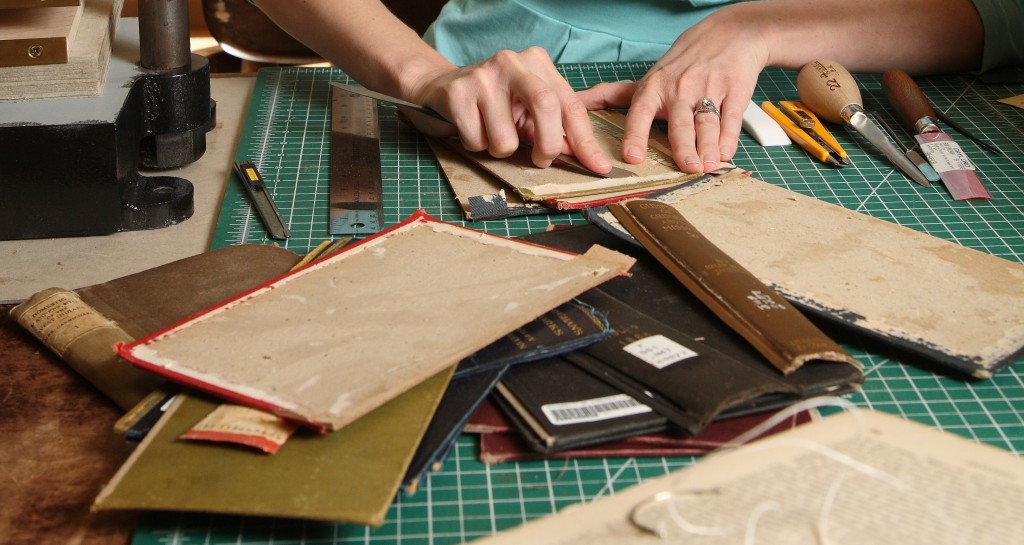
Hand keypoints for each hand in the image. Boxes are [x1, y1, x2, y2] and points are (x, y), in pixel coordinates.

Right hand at [407, 47, 611, 173]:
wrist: (440, 87)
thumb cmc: (493, 102)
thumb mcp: (527, 109)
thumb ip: (554, 128)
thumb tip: (581, 156)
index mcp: (537, 63)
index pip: (570, 104)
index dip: (585, 140)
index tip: (598, 167)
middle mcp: (512, 62)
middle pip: (545, 107)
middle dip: (548, 146)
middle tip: (540, 160)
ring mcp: (483, 76)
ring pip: (506, 139)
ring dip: (501, 150)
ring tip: (492, 133)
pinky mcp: (458, 93)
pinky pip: (478, 141)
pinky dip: (477, 146)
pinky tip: (472, 128)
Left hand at [577, 7, 767, 172]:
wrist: (728, 35)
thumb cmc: (681, 64)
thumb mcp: (647, 77)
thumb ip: (612, 95)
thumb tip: (575, 104)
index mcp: (654, 88)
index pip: (640, 112)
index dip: (636, 135)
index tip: (632, 157)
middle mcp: (680, 89)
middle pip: (680, 123)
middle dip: (683, 146)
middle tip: (687, 168)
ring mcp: (708, 90)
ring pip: (707, 123)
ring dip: (708, 147)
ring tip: (706, 166)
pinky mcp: (734, 91)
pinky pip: (731, 118)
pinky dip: (729, 138)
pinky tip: (724, 154)